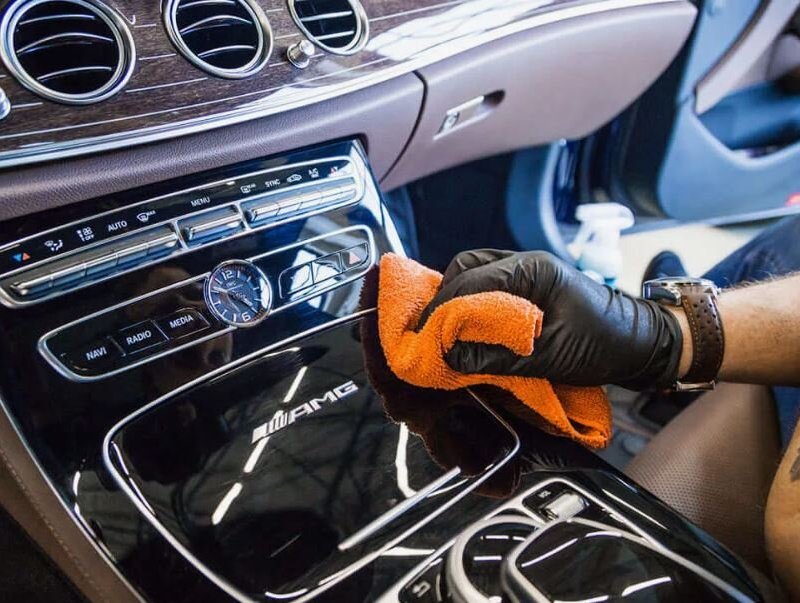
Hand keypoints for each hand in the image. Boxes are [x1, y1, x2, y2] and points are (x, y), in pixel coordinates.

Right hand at [420, 250, 682, 388]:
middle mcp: (525, 262)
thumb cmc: (602, 345)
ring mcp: (528, 271)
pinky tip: (467, 326)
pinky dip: (473, 303)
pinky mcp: (531, 286)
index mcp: (531, 270)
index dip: (442, 310)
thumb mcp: (549, 356)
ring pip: (476, 272)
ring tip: (443, 331)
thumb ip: (497, 355)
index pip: (471, 281)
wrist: (642, 342)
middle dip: (444, 299)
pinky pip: (490, 286)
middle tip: (429, 333)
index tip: (424, 337)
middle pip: (466, 268)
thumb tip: (449, 357)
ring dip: (457, 299)